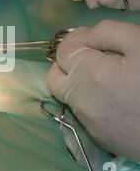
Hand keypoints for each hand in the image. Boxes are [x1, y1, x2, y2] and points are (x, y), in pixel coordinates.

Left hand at [47, 20, 139, 160]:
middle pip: (55, 77)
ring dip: (79, 83)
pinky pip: (84, 114)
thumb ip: (107, 32)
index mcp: (89, 73)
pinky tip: (116, 99)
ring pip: (68, 96)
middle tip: (90, 58)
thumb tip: (83, 36)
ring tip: (108, 78)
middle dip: (67, 63)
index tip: (94, 40)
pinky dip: (92, 102)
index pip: (62, 51)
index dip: (76, 41)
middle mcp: (80, 100)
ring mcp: (87, 122)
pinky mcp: (98, 138)